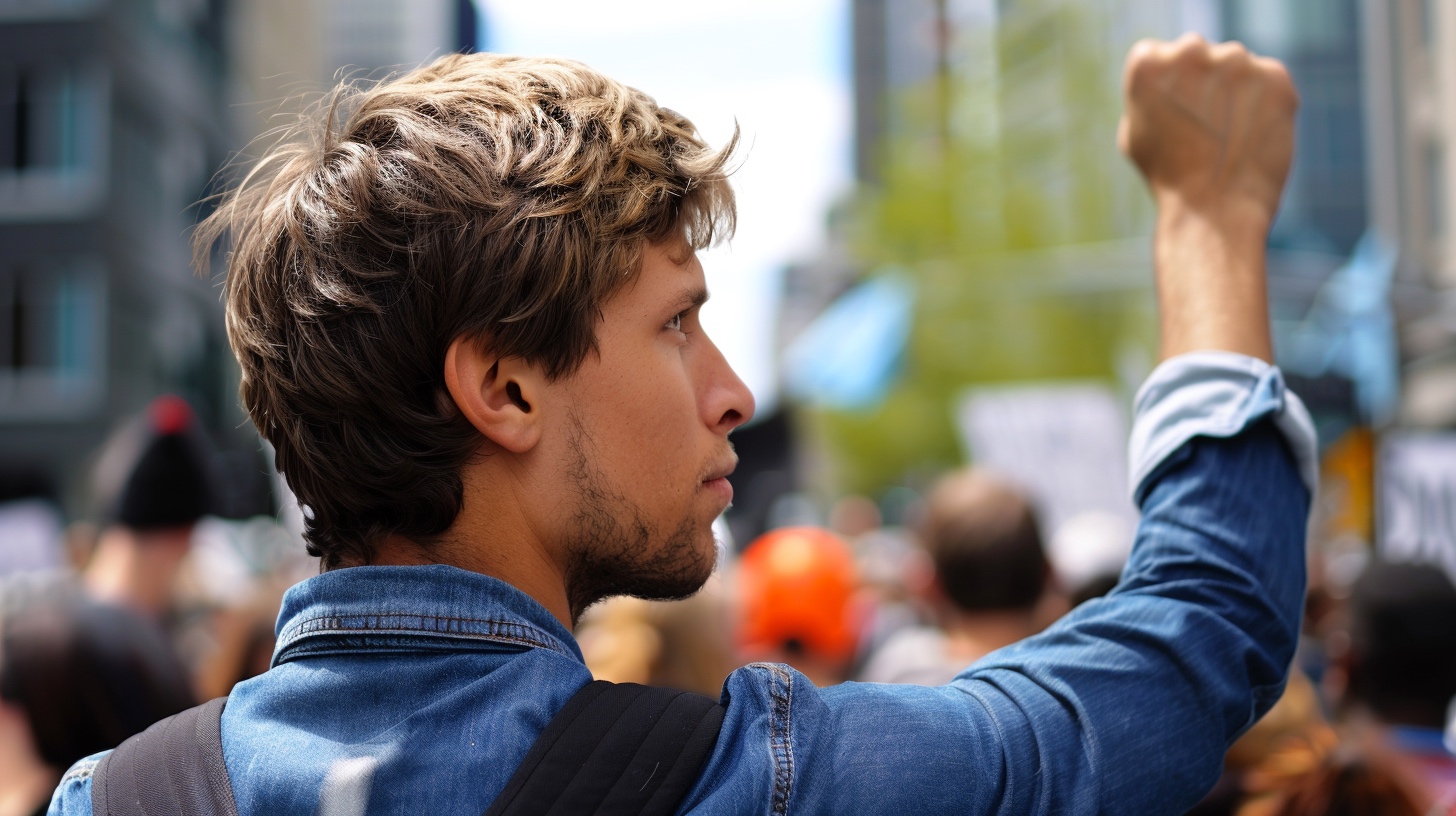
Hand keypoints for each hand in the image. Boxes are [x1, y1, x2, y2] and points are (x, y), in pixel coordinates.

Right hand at [1118, 35, 1297, 362]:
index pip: (1158, 54)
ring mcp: (1237, 61)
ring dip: (1234, 92)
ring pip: (1235, 67)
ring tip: (1226, 138)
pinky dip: (1264, 103)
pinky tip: (1249, 137)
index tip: (1171, 117)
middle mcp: (1191, 51)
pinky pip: (1268, 80)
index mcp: (1147, 63)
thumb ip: (1150, 94)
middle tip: (1202, 129)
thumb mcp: (1135, 132)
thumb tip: (1172, 80)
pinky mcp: (1275, 76)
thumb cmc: (1166, 179)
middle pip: (1198, 54)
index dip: (1166, 89)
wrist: (1213, 212)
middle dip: (1201, 84)